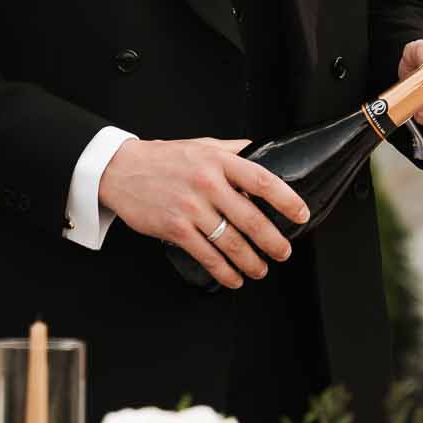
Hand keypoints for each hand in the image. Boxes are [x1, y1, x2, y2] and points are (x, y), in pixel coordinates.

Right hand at [98, 137, 309, 290]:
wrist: (121, 170)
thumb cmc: (164, 158)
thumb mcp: (202, 145)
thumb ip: (232, 150)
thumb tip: (259, 152)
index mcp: (219, 160)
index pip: (262, 180)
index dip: (286, 199)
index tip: (301, 214)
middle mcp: (208, 183)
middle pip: (251, 217)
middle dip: (273, 241)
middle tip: (283, 252)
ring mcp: (191, 207)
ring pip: (231, 241)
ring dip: (251, 261)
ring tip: (261, 269)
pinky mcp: (176, 228)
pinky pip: (207, 255)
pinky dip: (224, 271)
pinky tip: (234, 277)